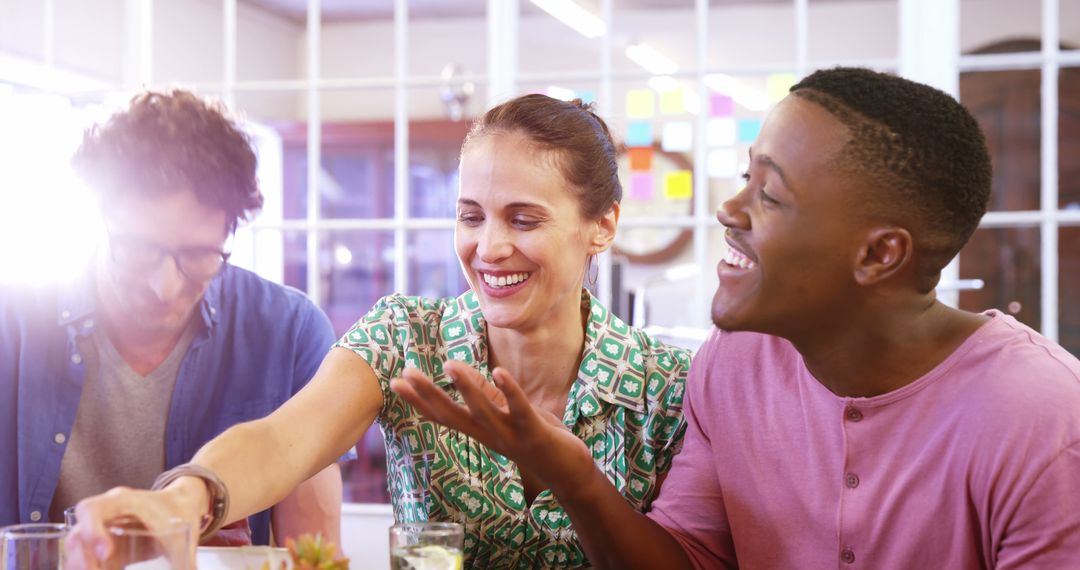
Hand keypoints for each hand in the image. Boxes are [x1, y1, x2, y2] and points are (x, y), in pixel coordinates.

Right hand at [64, 479, 205, 569]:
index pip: (92, 509)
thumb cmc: (178, 511)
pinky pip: (89, 562)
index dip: (91, 530)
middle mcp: (106, 516)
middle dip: (80, 559)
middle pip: (77, 534)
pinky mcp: (106, 550)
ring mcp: (102, 533)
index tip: (105, 551)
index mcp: (121, 501)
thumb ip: (186, 557)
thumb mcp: (182, 531)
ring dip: (81, 567)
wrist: (181, 506)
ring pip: (78, 551)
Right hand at [390, 360, 593, 491]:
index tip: (395, 382)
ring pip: (484, 412)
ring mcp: (511, 435)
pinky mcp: (534, 432)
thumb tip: (460, 372)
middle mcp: (490, 435)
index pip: (444, 416)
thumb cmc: (538, 440)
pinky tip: (499, 371)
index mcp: (482, 431)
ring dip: (467, 389)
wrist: (570, 474)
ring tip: (449, 364)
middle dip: (429, 394)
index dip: (419, 401)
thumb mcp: (509, 416)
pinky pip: (519, 409)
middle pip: (453, 415)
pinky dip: (509, 391)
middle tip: (406, 374)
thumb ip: (489, 396)